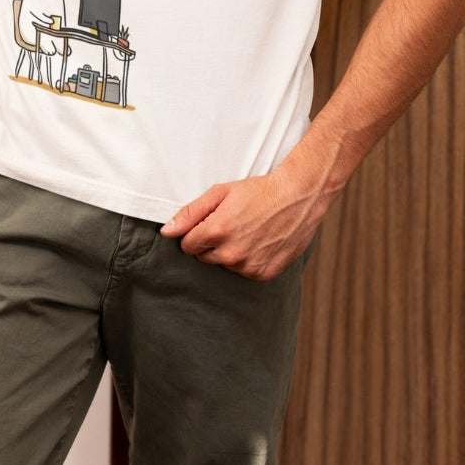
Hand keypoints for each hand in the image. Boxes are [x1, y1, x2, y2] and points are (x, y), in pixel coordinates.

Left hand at [160, 166, 329, 281]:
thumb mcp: (221, 193)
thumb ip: (190, 213)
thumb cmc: (259, 191)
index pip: (187, 245)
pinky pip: (243, 272)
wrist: (298, 197)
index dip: (197, 233)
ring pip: (224, 266)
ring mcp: (248, 266)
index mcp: (217, 231)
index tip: (210, 222)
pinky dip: (247, 260)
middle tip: (231, 224)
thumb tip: (167, 231)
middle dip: (211, 243)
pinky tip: (258, 242)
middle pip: (204, 257)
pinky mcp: (263, 273)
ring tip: (247, 231)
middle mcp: (231, 254)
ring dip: (229, 252)